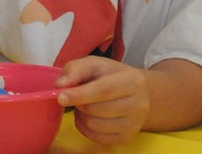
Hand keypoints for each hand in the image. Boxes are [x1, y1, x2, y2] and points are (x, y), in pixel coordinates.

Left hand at [56, 56, 201, 143]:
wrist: (140, 93)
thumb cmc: (112, 75)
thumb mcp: (95, 64)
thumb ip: (76, 69)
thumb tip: (60, 85)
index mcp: (131, 81)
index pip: (102, 90)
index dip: (79, 94)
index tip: (60, 97)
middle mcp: (138, 104)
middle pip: (96, 109)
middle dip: (78, 104)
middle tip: (75, 96)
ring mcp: (134, 124)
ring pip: (95, 125)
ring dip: (81, 116)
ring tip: (84, 105)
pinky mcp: (127, 137)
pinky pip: (97, 138)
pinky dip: (85, 128)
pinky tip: (88, 116)